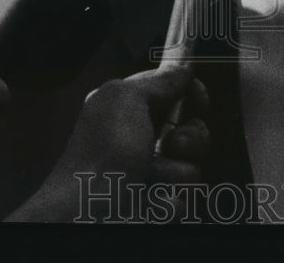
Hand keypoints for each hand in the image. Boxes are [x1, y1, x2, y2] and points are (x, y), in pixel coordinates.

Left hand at [6, 66, 208, 221]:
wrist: (86, 216)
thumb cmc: (101, 155)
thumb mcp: (125, 100)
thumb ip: (158, 80)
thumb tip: (183, 67)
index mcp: (129, 110)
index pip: (175, 93)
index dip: (191, 93)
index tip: (197, 99)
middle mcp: (142, 140)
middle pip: (193, 128)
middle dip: (191, 137)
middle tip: (171, 145)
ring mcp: (153, 175)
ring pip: (194, 164)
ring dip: (178, 171)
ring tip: (152, 180)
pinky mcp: (161, 205)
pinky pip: (189, 196)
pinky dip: (174, 199)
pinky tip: (153, 201)